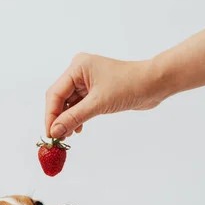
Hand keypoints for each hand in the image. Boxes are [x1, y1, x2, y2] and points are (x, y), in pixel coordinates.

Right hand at [45, 53, 164, 138]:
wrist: (153, 84)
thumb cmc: (129, 86)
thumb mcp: (98, 104)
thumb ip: (74, 117)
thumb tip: (55, 131)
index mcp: (78, 67)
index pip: (55, 94)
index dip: (51, 115)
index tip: (50, 134)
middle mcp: (79, 72)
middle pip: (59, 98)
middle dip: (57, 118)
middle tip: (57, 138)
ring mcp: (87, 82)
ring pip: (68, 104)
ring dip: (67, 120)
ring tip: (67, 136)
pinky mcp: (95, 91)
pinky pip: (78, 106)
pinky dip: (76, 118)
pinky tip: (77, 129)